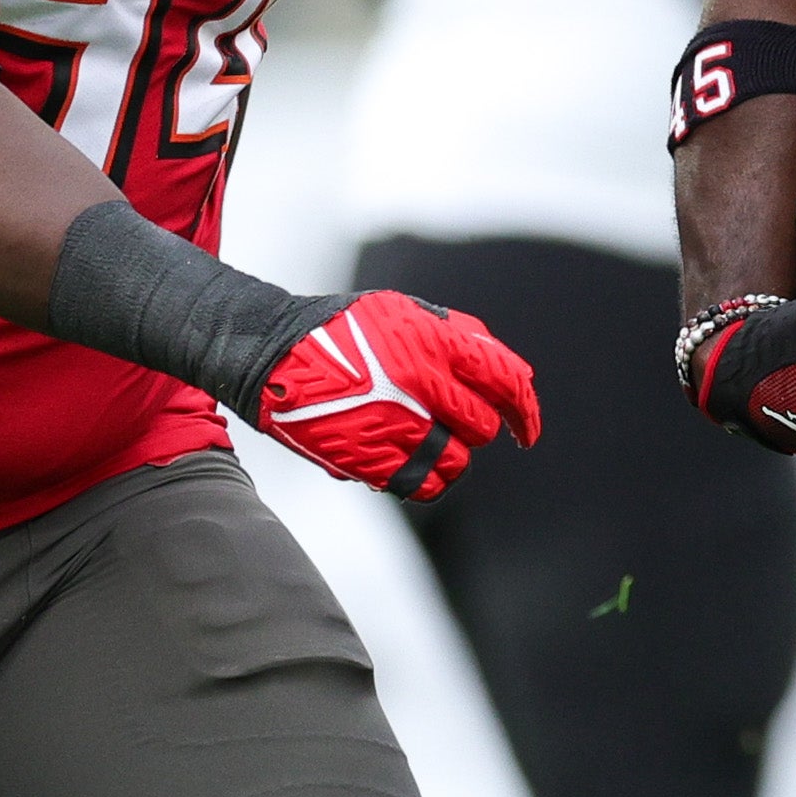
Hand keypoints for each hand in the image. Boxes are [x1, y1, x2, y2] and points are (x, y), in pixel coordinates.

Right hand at [252, 293, 539, 503]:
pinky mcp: (371, 459)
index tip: (525, 427)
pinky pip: (422, 485)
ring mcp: (395, 425)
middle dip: (472, 426)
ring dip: (448, 455)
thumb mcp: (403, 310)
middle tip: (446, 418)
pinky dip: (422, 478)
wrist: (270, 354)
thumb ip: (458, 336)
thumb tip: (510, 370)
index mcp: (434, 343)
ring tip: (421, 438)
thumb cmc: (339, 330)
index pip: (506, 382)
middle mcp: (421, 385)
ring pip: (457, 463)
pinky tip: (405, 459)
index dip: (524, 410)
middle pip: (481, 427)